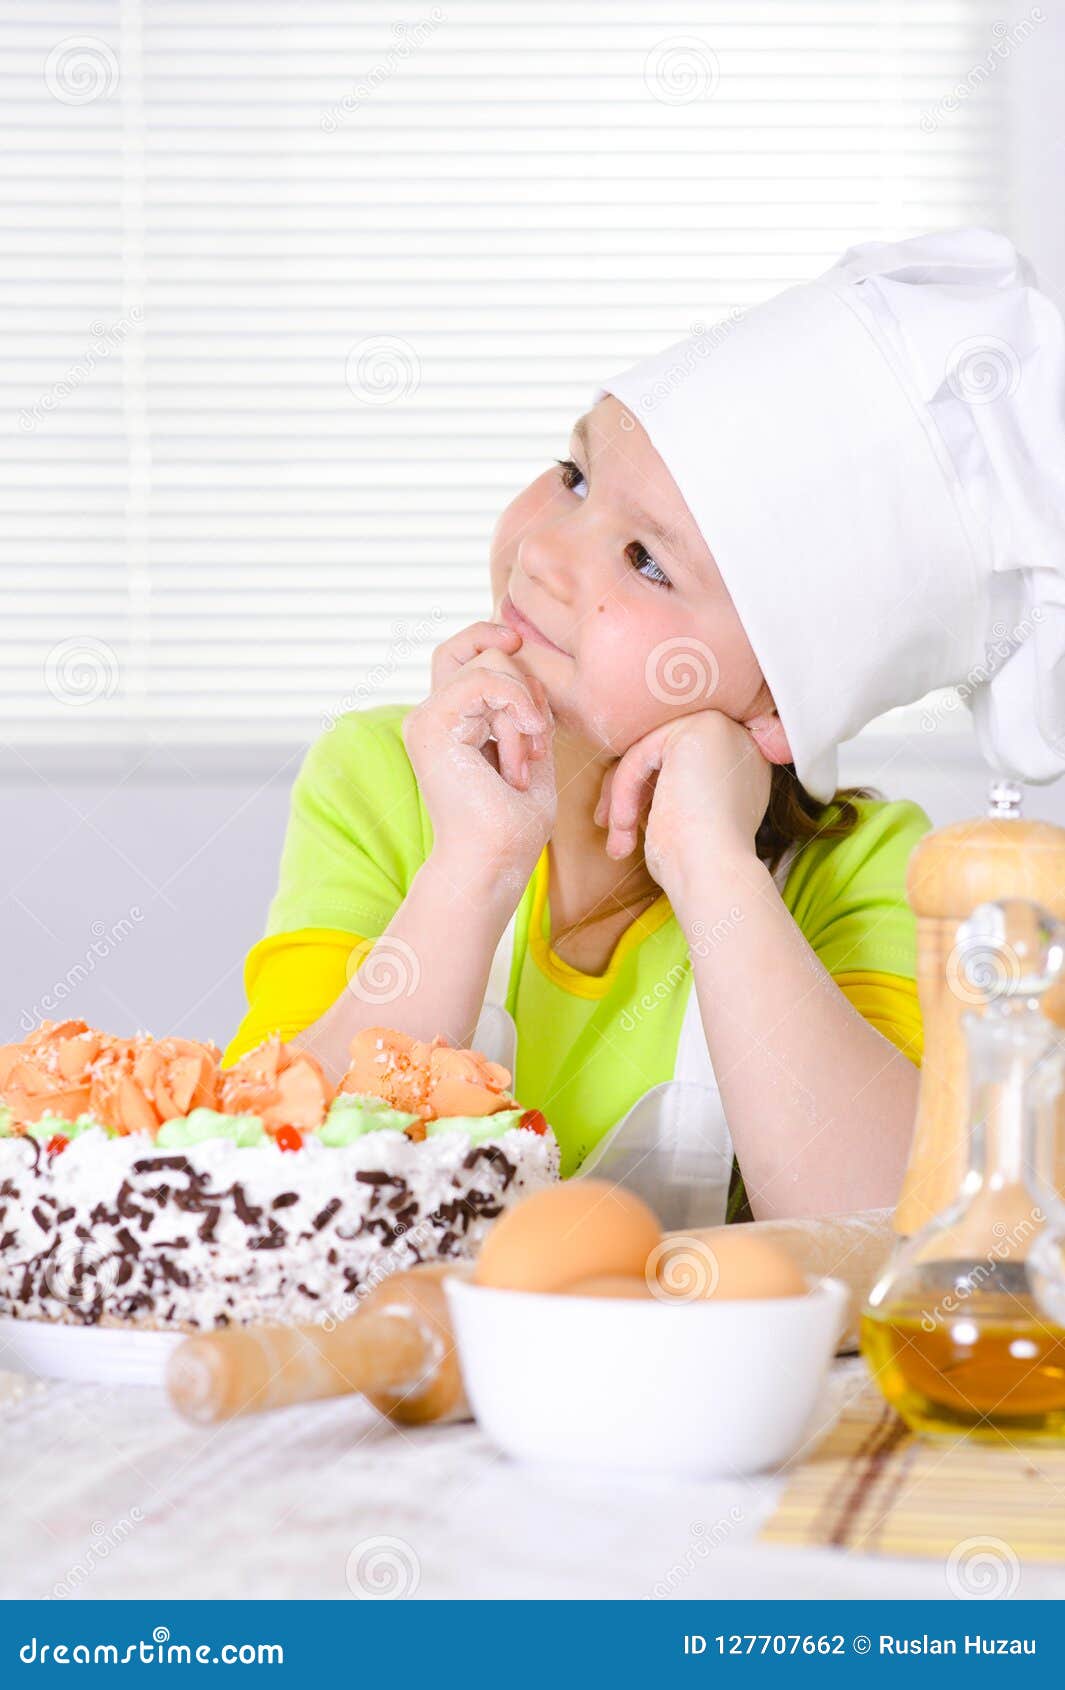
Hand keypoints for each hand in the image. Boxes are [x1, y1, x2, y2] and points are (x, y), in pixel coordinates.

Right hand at [402, 621, 556, 893]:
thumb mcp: (530, 749)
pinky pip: (485, 679)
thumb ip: (524, 707)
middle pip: (481, 651)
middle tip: (536, 745)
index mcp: (450, 721)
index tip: (524, 663)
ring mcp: (426, 718)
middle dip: (525, 690)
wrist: (493, 861)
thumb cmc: (514, 823)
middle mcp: (431, 715)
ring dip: (524, 711)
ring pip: (490, 662)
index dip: (494, 644)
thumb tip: (525, 658)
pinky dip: (517, 708)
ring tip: (524, 761)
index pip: (464, 653)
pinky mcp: (431, 725)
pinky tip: (526, 744)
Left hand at [594, 710, 771, 893]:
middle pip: (659, 752)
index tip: (622, 825)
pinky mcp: (701, 728)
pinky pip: (642, 751)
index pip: (675, 764)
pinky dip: (625, 789)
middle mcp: (738, 743)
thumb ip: (663, 788)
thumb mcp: (676, 818)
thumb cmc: (694, 865)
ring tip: (618, 840)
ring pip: (646, 750)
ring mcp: (724, 730)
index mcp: (739, 768)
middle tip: (608, 827)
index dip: (643, 791)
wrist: (714, 878)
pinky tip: (624, 824)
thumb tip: (632, 775)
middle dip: (626, 789)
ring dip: (621, 795)